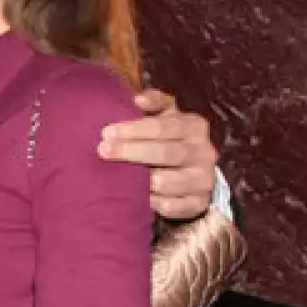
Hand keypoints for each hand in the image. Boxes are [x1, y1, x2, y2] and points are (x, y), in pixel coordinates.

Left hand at [98, 89, 218, 219]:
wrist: (192, 167)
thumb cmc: (168, 135)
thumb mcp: (165, 113)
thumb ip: (153, 101)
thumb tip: (137, 99)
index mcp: (195, 126)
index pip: (164, 127)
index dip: (134, 129)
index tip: (106, 132)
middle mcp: (204, 152)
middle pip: (166, 153)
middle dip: (131, 152)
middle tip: (103, 151)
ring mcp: (204, 180)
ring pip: (168, 182)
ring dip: (140, 180)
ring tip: (118, 176)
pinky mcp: (199, 203)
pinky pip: (172, 206)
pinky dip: (152, 202)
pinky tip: (137, 197)